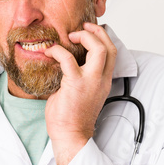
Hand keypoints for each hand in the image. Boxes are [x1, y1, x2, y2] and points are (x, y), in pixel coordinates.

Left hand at [42, 22, 116, 164]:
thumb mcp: (82, 92)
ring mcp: (90, 81)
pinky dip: (58, 51)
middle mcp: (101, 80)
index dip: (103, 37)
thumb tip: (67, 61)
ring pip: (98, 49)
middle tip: (81, 29)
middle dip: (96, 32)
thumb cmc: (72, 117)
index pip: (113, 53)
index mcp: (104, 81)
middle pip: (109, 47)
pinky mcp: (75, 84)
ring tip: (71, 36)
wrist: (70, 135)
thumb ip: (80, 75)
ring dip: (85, 37)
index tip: (90, 32)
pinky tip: (50, 51)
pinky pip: (68, 59)